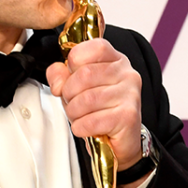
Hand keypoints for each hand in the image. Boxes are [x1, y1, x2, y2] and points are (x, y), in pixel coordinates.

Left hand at [46, 39, 143, 168]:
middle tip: (73, 101)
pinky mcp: (128, 117)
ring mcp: (130, 95)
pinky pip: (91, 121)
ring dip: (74, 112)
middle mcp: (127, 74)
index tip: (71, 74)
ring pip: (86, 100)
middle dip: (69, 93)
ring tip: (80, 116)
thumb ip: (60, 75)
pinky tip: (86, 126)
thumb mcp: (76, 87)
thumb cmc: (99, 110)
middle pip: (85, 75)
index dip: (74, 61)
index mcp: (115, 60)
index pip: (94, 48)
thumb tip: (58, 79)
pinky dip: (81, 127)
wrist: (120, 139)